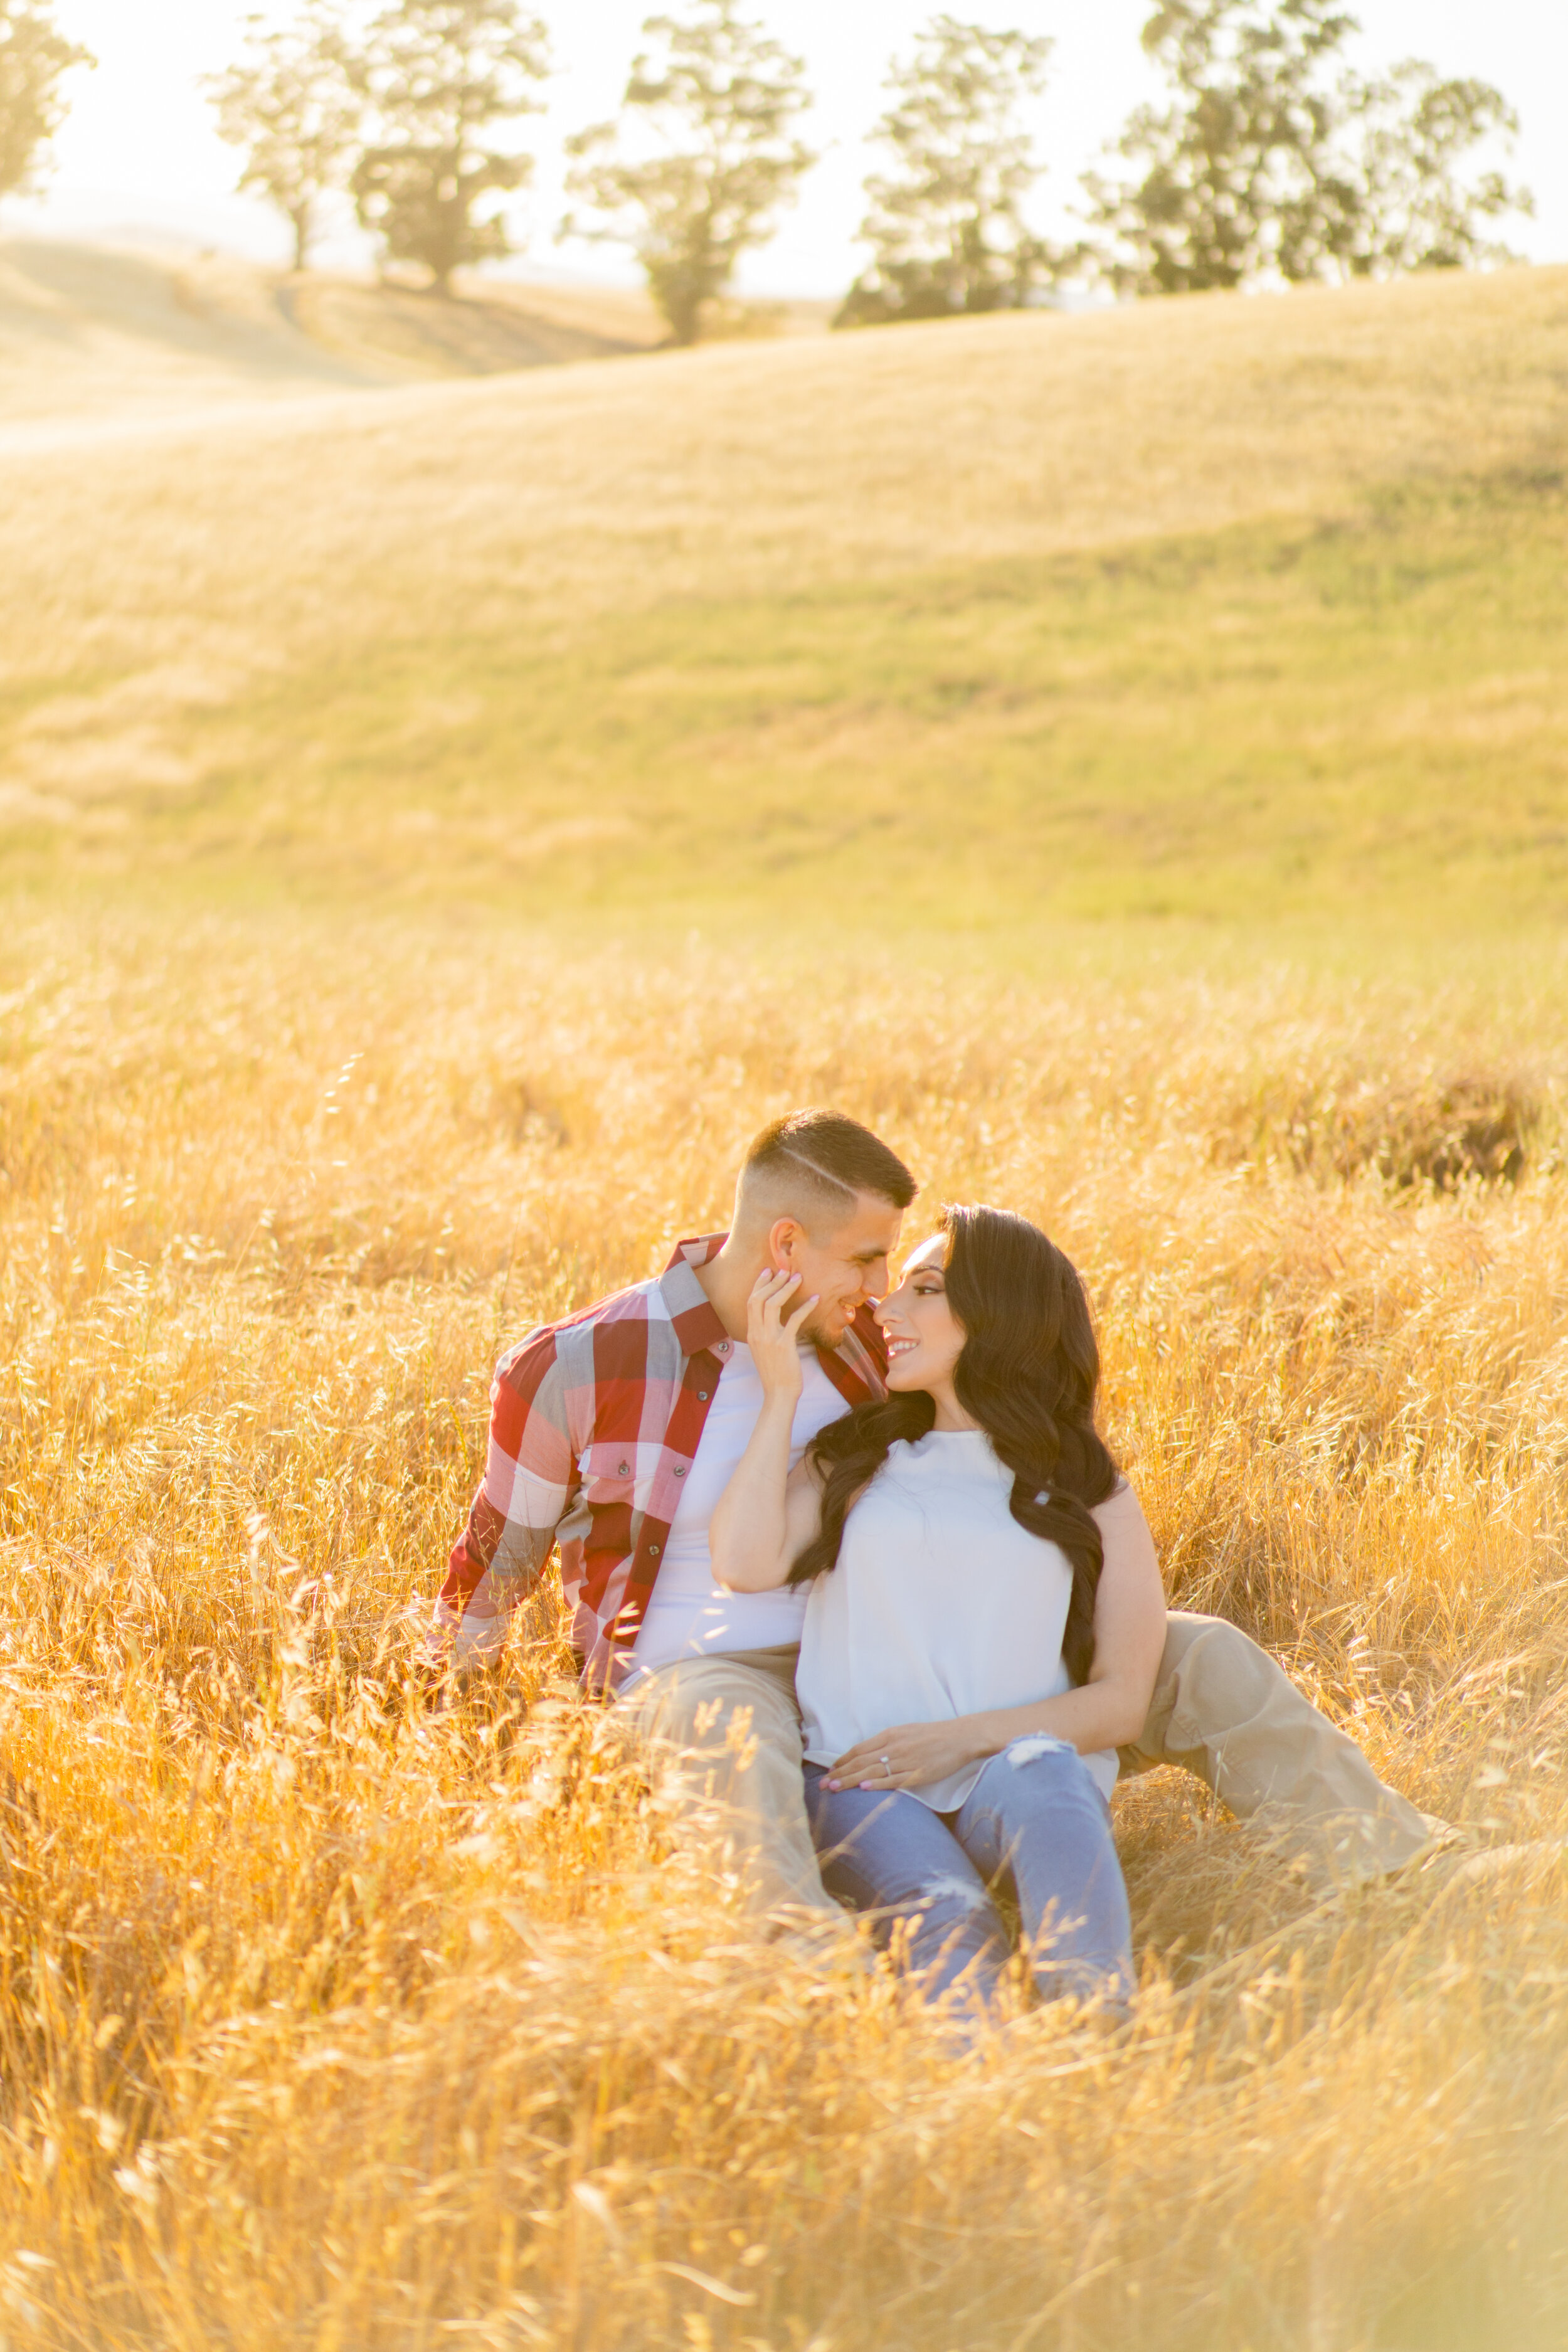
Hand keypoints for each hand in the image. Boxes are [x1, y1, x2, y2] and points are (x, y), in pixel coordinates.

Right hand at [745, 1268, 816, 1406]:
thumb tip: (775, 1320)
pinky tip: (815, 1299)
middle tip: (784, 1270)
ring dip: (786, 1288)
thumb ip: (766, 1333)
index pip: (750, 1302)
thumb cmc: (776, 1373)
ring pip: (772, 1304)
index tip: (768, 1272)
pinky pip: (794, 1319)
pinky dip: (805, 1307)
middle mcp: (757, 1333)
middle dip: (771, 1281)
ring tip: (798, 1277)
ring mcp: (769, 1339)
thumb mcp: (764, 1350)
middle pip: (758, 1298)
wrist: (779, 1394)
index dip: (759, 1285)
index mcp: (752, 1333)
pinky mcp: (784, 1345)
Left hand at [826, 1718, 985, 1792]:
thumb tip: (868, 1753)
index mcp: (890, 1735)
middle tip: (823, 1784)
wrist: (960, 1737)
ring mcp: (906, 1761)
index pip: (859, 1749)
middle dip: (840, 1773)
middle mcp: (894, 1747)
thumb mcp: (906, 1732)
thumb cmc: (933, 1735)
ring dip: (850, 1781)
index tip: (830, 1770)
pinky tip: (863, 1788)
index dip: (843, 1761)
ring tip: (834, 1788)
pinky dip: (877, 1784)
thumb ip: (887, 1742)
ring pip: (872, 1772)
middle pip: (861, 1762)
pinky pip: (894, 1780)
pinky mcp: (918, 1774)